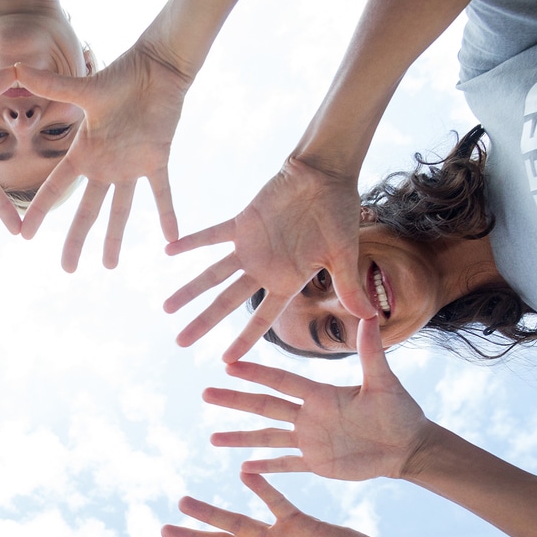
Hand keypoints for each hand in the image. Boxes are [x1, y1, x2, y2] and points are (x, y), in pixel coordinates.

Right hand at [12, 39, 188, 269]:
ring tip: (111, 266)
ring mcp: (130, 166)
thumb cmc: (121, 75)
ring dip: (115, 237)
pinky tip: (171, 239)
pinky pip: (162, 193)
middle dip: (77, 239)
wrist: (157, 68)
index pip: (55, 187)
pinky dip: (167, 214)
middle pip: (87, 209)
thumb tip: (15, 69)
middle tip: (68, 269)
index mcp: (83, 151)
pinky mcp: (157, 160)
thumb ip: (52, 85)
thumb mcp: (85, 87)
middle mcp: (104, 164)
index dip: (41, 211)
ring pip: (120, 209)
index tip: (25, 235)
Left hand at [165, 155, 373, 359]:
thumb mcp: (345, 254)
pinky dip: (191, 242)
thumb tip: (371, 318)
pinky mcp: (242, 223)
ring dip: (190, 290)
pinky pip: (211, 236)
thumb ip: (349, 286)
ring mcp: (251, 247)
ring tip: (166, 308)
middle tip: (180, 343)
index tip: (225, 361)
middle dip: (204, 323)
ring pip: (213, 274)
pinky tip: (168, 252)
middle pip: (227, 302)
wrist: (326, 175)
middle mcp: (264, 269)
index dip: (244, 339)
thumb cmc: (339, 213)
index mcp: (288, 281)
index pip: (262, 317)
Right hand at [209, 317, 431, 479]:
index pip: (281, 381)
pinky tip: (244, 469)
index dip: (255, 374)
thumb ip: (371, 352)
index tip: (228, 364)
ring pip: (267, 437)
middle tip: (205, 394)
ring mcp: (309, 440)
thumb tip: (370, 313)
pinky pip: (286, 465)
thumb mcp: (384, 381)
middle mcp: (309, 415)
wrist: (409, 446)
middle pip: (264, 406)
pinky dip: (266, 468)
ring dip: (240, 438)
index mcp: (321, 395)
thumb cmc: (400, 411)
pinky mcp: (316, 463)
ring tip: (212, 438)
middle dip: (235, 401)